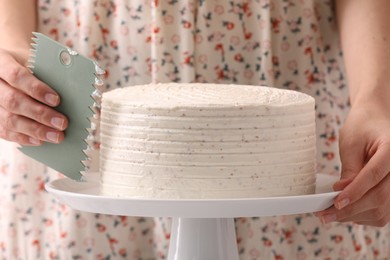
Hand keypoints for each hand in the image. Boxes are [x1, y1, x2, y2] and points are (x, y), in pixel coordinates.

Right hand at [0, 48, 67, 144]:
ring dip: (35, 130)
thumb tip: (71, 93)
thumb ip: (46, 74)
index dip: (36, 89)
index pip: (16, 75)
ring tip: (56, 136)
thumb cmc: (26, 64)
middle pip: (12, 101)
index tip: (56, 100)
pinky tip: (40, 141)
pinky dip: (23, 138)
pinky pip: (4, 131)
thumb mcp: (33, 60)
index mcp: (1, 62)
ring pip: (7, 119)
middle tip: (62, 123)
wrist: (7, 68)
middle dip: (40, 114)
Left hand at [316, 101, 389, 226]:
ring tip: (330, 215)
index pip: (374, 176)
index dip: (354, 192)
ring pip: (382, 210)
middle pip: (379, 198)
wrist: (377, 120)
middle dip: (350, 209)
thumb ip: (349, 169)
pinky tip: (345, 212)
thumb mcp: (351, 144)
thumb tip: (341, 195)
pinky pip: (383, 212)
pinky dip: (363, 216)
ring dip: (355, 216)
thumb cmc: (362, 128)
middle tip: (324, 214)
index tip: (335, 202)